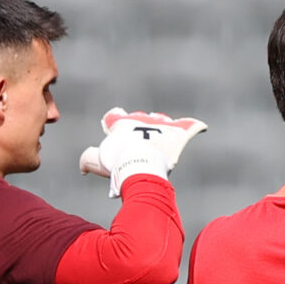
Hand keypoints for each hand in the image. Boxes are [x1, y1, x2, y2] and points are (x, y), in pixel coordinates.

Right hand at [78, 108, 205, 196]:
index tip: (113, 132)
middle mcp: (141, 119)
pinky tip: (201, 126)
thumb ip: (86, 160)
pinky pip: (190, 126)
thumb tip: (83, 167)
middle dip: (139, 126)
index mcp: (121, 123)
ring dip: (162, 126)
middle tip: (139, 141)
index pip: (114, 116)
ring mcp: (161, 126)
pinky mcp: (177, 135)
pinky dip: (195, 126)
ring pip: (163, 121)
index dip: (113, 123)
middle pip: (140, 118)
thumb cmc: (116, 164)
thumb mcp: (94, 161)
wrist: (139, 167)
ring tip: (164, 135)